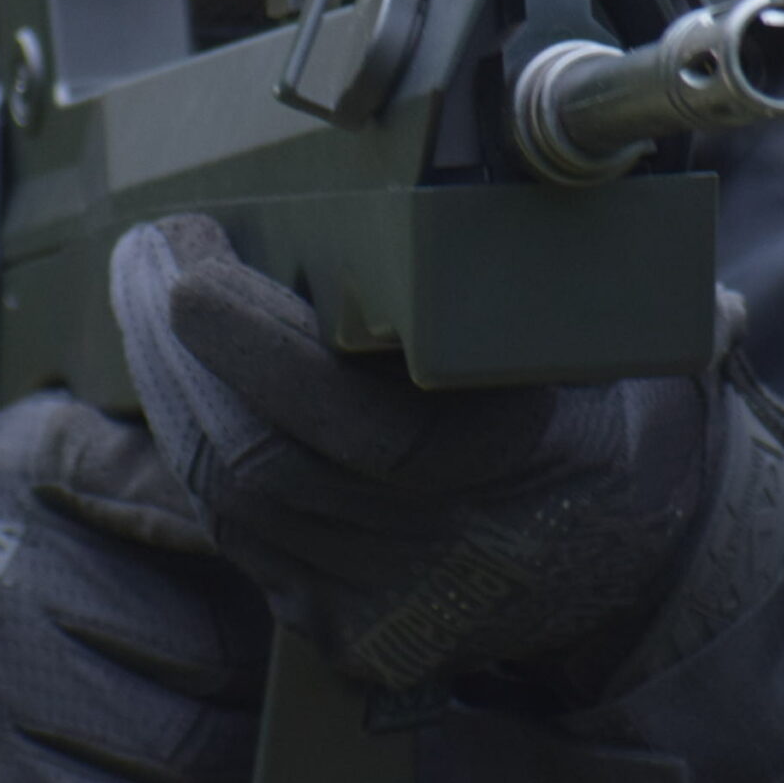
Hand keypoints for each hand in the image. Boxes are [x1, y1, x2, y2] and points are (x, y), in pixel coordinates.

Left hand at [110, 215, 712, 696]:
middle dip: (175, 343)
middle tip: (146, 252)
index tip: (193, 247)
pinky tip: (175, 378)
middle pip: (262, 457)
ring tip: (146, 297)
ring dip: (170, 388)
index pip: (353, 417)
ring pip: (232, 502)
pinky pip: (237, 540)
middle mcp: (451, 553)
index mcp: (524, 463)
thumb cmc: (605, 411)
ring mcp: (392, 610)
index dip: (247, 334)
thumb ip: (536, 261)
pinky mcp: (345, 634)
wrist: (637, 565)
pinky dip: (194, 447)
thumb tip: (487, 148)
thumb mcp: (602, 329)